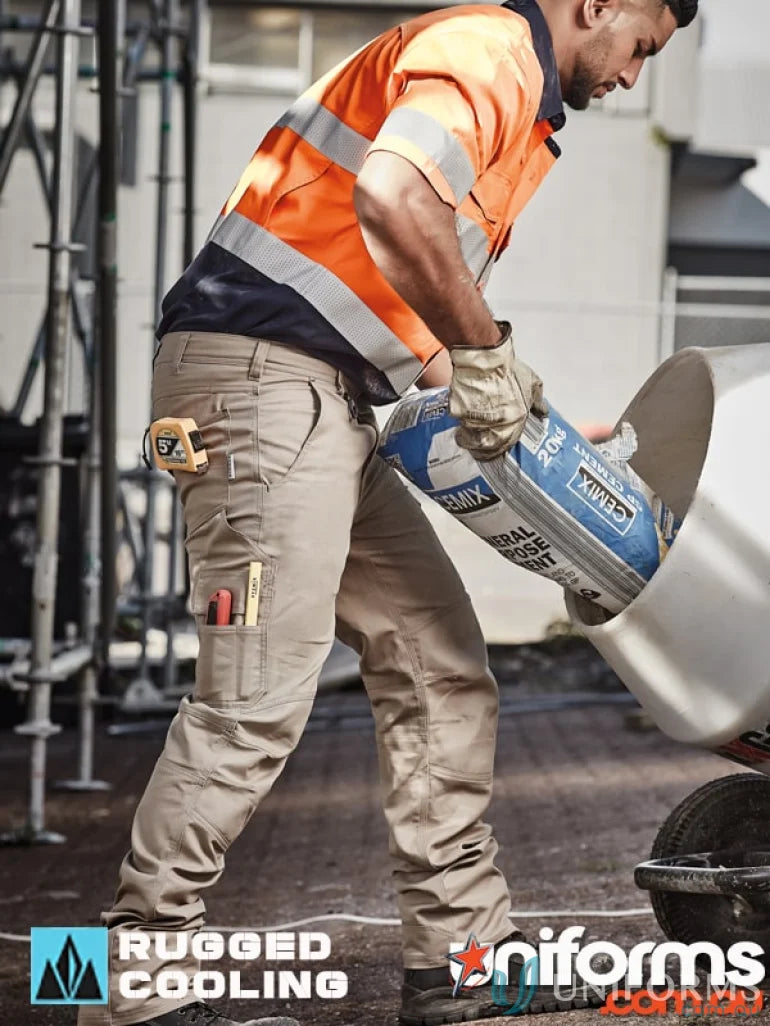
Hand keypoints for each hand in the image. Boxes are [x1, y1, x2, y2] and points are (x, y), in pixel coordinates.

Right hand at [448, 322, 547, 460]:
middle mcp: (496, 423)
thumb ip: (538, 402)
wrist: (485, 357)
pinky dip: (459, 423)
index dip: (499, 450)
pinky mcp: (459, 412)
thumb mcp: (532, 384)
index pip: (506, 444)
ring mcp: (476, 419)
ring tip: (466, 435)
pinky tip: (461, 419)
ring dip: (468, 438)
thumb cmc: (507, 369)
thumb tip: (543, 414)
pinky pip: (458, 423)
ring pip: (470, 438)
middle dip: (481, 450)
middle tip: (477, 449)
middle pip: (486, 447)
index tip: (494, 452)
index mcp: (515, 419)